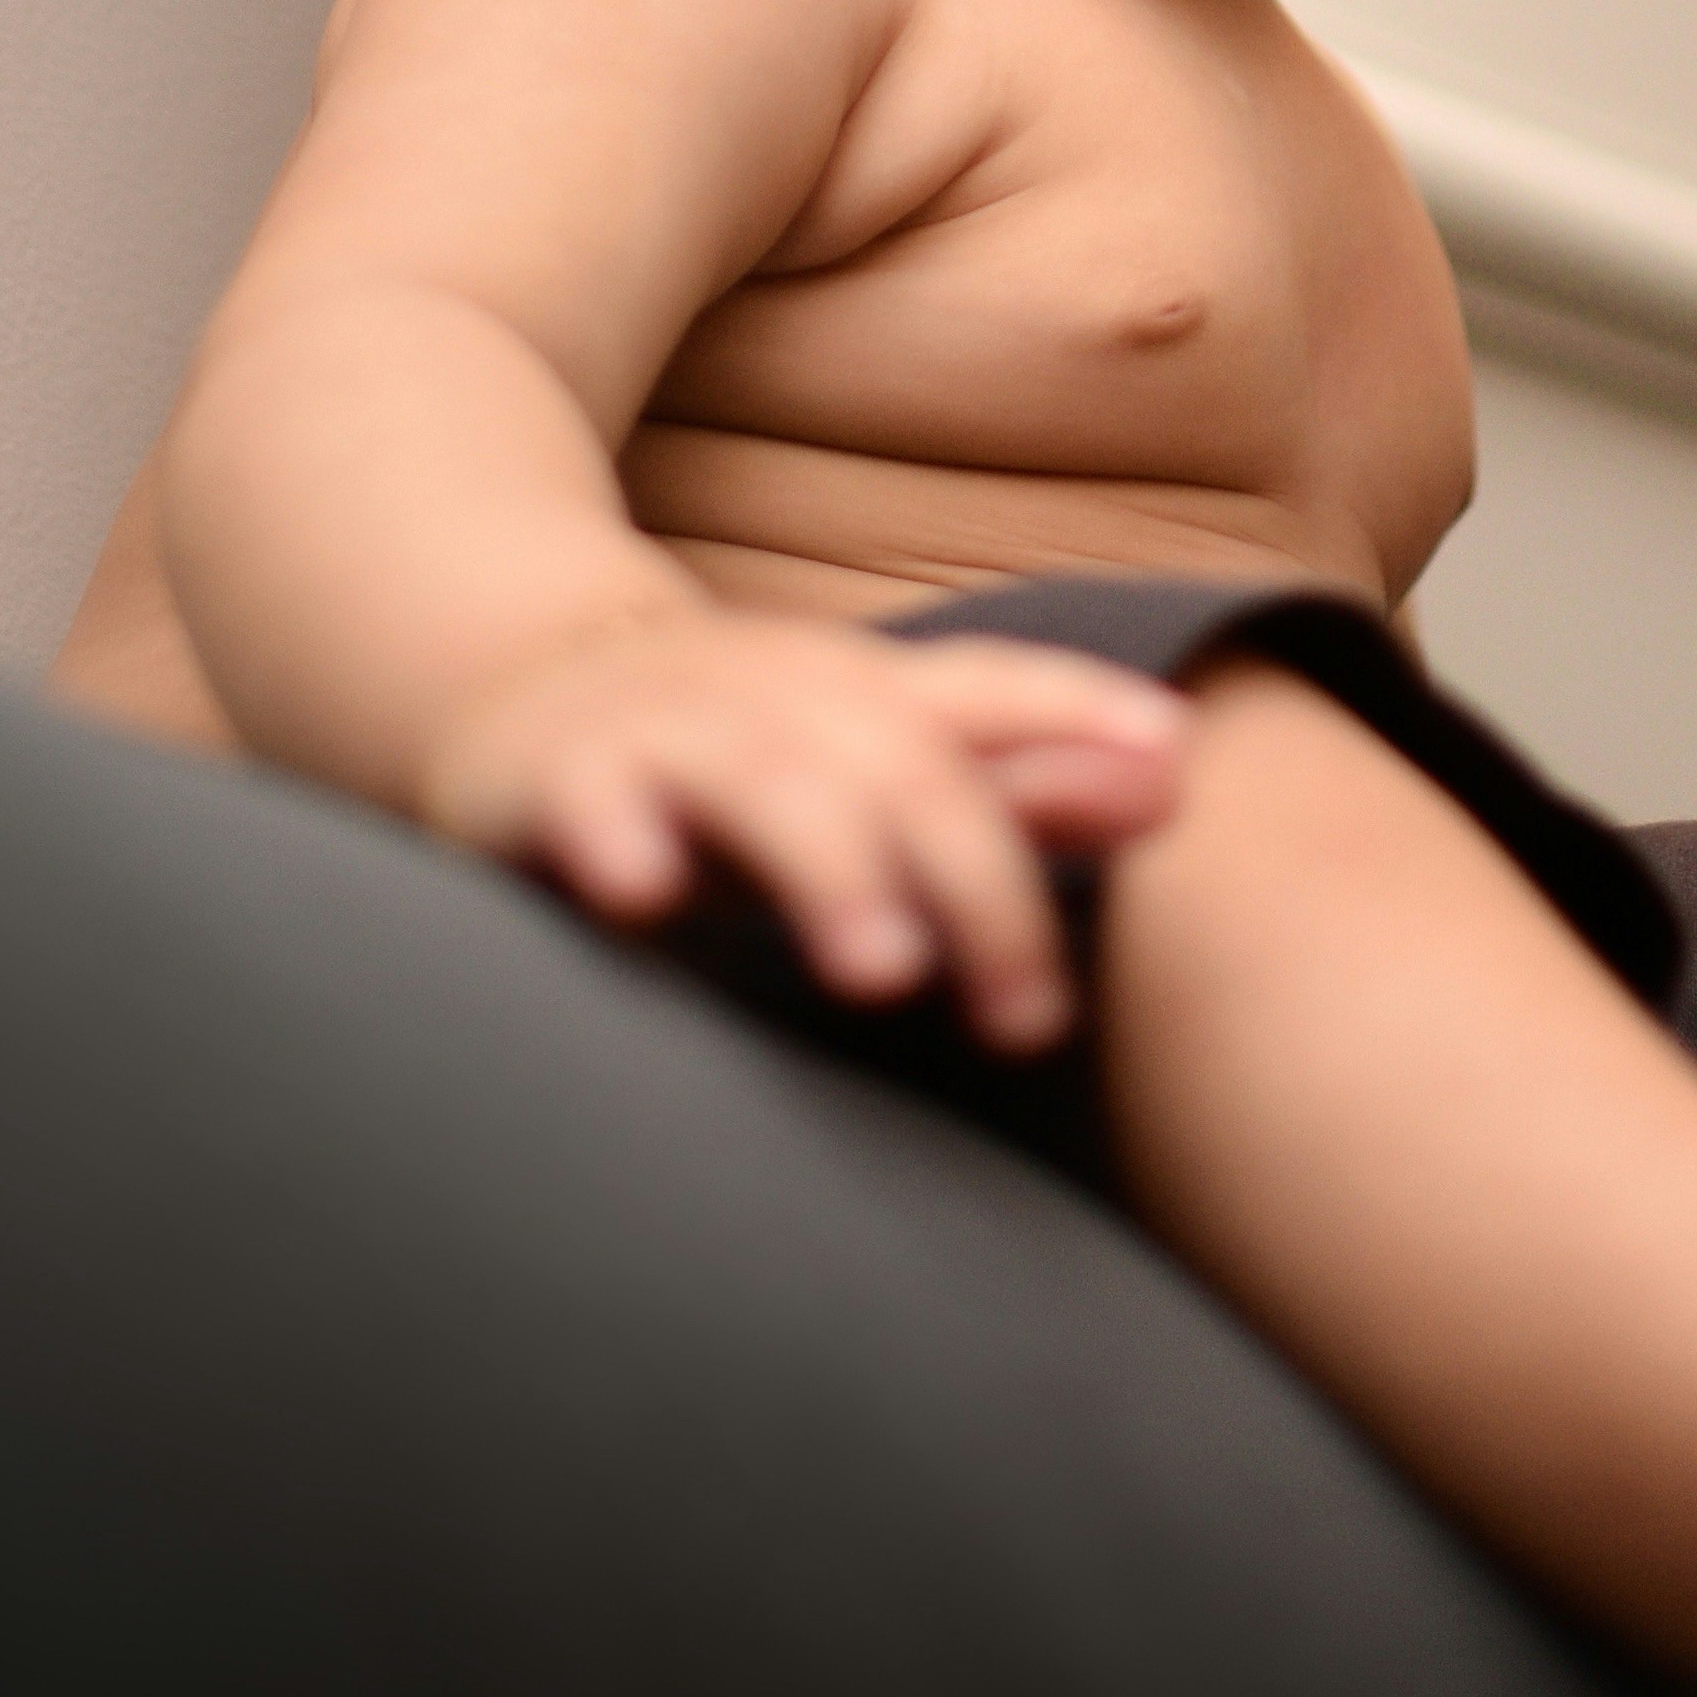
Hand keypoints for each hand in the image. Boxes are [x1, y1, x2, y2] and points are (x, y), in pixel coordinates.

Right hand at [424, 608, 1188, 1047]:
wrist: (517, 681)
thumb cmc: (738, 749)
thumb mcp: (876, 752)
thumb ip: (1021, 778)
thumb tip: (1179, 777)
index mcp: (868, 694)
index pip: (994, 690)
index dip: (1081, 713)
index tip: (1172, 766)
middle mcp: (781, 699)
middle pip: (898, 767)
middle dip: (971, 878)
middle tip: (1028, 1015)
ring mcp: (671, 733)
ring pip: (762, 785)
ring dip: (827, 865)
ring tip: (883, 966)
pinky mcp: (561, 780)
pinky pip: (588, 807)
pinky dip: (616, 838)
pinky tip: (643, 895)